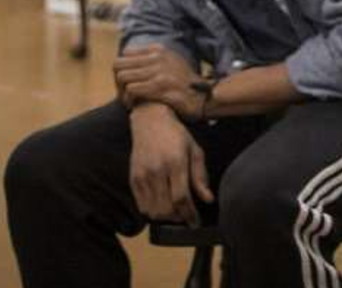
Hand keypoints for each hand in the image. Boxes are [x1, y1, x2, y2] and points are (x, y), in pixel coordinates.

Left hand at [113, 46, 207, 119]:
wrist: (204, 97)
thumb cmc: (185, 83)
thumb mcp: (171, 62)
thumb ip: (154, 58)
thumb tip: (130, 58)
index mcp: (158, 50)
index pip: (125, 54)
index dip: (121, 70)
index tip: (126, 83)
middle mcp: (157, 58)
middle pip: (119, 64)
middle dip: (117, 81)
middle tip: (123, 94)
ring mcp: (159, 72)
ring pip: (123, 77)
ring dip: (121, 92)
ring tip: (128, 102)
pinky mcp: (160, 88)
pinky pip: (132, 90)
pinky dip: (128, 100)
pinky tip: (133, 107)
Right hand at [129, 104, 212, 226]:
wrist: (150, 119)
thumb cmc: (176, 135)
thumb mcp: (194, 150)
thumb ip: (200, 176)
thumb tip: (208, 199)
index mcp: (175, 162)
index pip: (181, 198)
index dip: (190, 215)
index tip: (196, 222)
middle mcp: (157, 170)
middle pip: (167, 209)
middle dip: (179, 218)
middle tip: (186, 216)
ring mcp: (143, 175)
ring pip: (154, 211)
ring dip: (166, 218)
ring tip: (175, 212)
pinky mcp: (133, 178)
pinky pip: (142, 206)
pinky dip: (152, 212)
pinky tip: (161, 205)